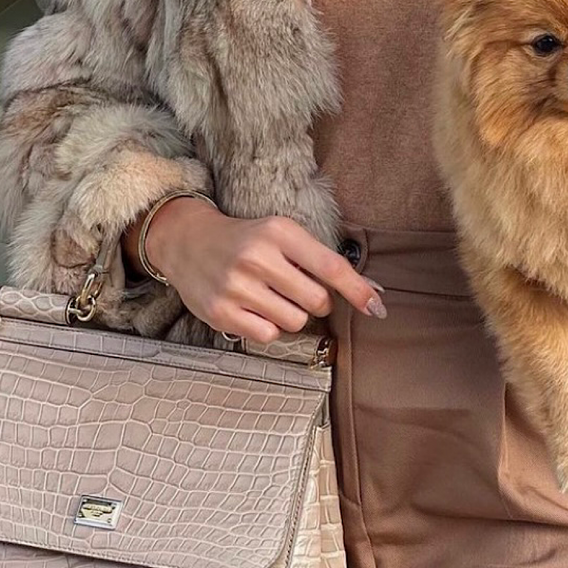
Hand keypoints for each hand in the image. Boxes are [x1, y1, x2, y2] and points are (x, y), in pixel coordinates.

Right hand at [144, 198, 386, 341]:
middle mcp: (258, 258)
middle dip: (317, 302)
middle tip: (298, 290)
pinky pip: (269, 335)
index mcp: (279, 232)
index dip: (358, 290)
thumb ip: (320, 259)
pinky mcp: (222, 313)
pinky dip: (270, 327)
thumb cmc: (248, 239)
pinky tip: (256, 309)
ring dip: (292, 315)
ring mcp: (237, 287)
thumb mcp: (281, 234)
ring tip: (272, 296)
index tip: (377, 308)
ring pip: (295, 322)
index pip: (330, 267)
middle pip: (317, 301)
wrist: (189, 242)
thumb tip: (370, 291)